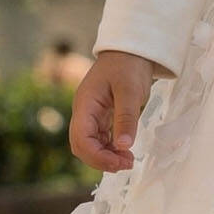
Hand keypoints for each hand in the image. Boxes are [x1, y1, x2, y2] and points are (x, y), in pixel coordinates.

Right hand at [68, 50, 155, 172]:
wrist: (132, 49)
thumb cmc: (129, 65)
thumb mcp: (130, 91)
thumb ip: (126, 118)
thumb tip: (123, 147)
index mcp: (85, 105)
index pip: (81, 140)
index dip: (98, 157)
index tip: (120, 163)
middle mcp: (84, 113)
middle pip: (82, 146)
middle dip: (101, 160)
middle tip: (127, 164)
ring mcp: (92, 115)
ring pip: (91, 145)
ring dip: (107, 157)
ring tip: (129, 160)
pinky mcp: (102, 117)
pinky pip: (101, 139)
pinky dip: (111, 149)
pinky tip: (126, 152)